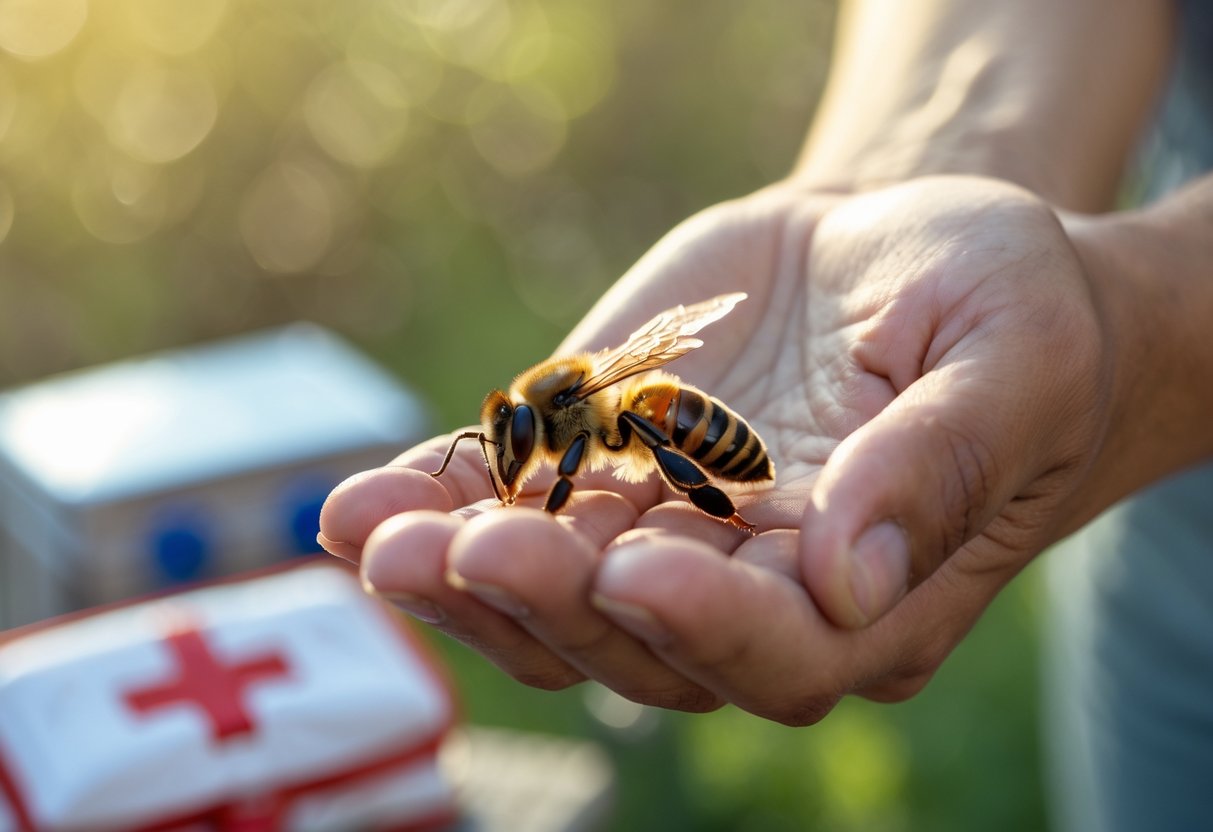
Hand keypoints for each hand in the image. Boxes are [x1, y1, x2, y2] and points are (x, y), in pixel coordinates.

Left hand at [319, 176, 1110, 722]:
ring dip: (457, 571)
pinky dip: (437, 501)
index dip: (705, 624)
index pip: (780, 651)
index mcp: (866, 599)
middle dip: (546, 600)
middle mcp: (747, 591)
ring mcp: (661, 533)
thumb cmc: (1003, 311)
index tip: (638, 570)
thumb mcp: (1010, 357)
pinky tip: (364, 501)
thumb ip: (942, 464)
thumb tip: (852, 577)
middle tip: (462, 552)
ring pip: (549, 593)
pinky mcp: (599, 466)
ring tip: (375, 532)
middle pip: (636, 639)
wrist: (915, 257)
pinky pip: (511, 503)